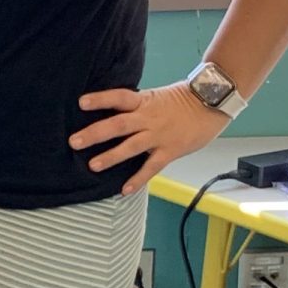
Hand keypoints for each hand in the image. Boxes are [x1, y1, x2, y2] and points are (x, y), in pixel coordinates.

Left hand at [69, 83, 229, 195]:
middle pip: (119, 125)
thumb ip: (135, 106)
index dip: (100, 99)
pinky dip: (138, 179)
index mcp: (144, 102)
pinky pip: (152, 167)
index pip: (119, 97)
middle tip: (75, 142)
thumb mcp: (155, 97)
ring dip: (111, 156)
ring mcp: (159, 135)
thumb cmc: (182, 100)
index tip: (81, 103)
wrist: (212, 104)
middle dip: (95, 134)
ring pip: (131, 146)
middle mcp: (149, 118)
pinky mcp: (170, 150)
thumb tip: (110, 111)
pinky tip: (125, 190)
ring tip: (93, 166)